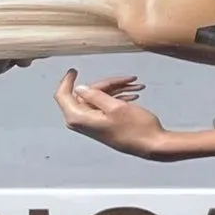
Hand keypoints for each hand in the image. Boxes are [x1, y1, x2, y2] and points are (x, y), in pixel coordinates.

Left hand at [54, 71, 169, 157]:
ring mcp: (94, 123)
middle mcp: (84, 122)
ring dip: (117, 89)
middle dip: (107, 84)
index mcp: (80, 118)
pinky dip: (118, 96)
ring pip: (99, 97)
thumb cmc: (135, 127)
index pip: (63, 96)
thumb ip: (95, 96)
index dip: (67, 81)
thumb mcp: (115, 107)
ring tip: (136, 84)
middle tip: (127, 79)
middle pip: (87, 94)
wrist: (151, 144)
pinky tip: (134, 92)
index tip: (73, 69)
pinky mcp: (104, 124)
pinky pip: (106, 104)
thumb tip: (79, 88)